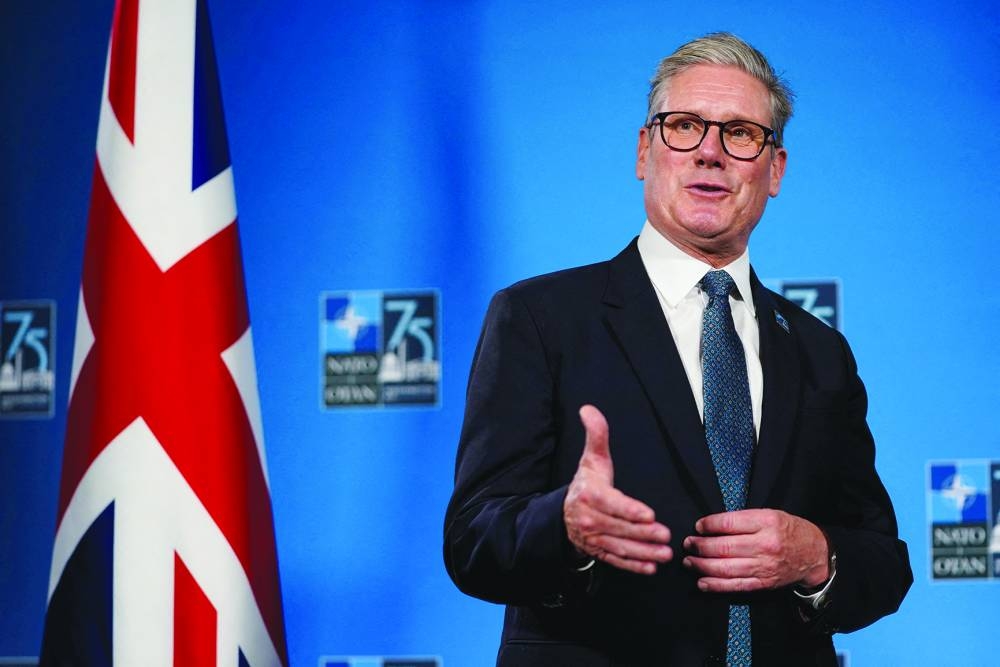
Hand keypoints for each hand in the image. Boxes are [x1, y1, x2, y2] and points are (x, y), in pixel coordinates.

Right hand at [563, 405, 672, 574]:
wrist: (564, 513)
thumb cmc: (586, 483)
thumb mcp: (591, 459)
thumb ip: (596, 435)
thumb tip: (588, 409)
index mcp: (588, 494)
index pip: (611, 503)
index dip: (630, 511)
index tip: (649, 515)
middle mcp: (587, 518)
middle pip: (618, 528)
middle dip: (643, 534)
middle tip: (666, 536)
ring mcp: (592, 537)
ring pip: (619, 546)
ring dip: (643, 553)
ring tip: (664, 554)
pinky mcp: (597, 551)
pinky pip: (615, 560)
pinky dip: (633, 566)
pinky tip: (650, 568)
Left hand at [682, 509, 828, 591]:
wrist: (814, 554)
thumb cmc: (788, 530)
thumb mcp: (769, 514)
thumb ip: (743, 519)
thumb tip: (711, 525)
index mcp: (766, 522)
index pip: (729, 523)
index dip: (709, 525)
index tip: (698, 526)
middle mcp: (765, 545)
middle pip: (724, 547)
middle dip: (700, 546)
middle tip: (688, 544)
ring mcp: (764, 566)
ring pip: (725, 568)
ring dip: (702, 566)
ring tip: (689, 561)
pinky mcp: (763, 583)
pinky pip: (735, 585)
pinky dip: (715, 585)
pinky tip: (701, 582)